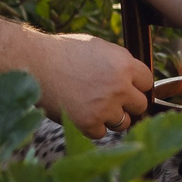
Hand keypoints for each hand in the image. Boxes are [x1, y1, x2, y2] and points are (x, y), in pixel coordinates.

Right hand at [35, 33, 152, 137]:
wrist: (34, 63)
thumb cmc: (62, 52)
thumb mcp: (97, 48)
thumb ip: (118, 63)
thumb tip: (133, 79)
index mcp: (124, 63)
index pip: (147, 82)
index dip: (136, 85)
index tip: (127, 89)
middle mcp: (119, 85)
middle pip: (140, 105)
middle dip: (127, 104)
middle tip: (109, 101)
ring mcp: (105, 106)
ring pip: (123, 123)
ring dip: (111, 118)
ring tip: (92, 106)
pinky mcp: (88, 123)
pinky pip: (101, 134)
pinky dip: (92, 128)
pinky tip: (80, 113)